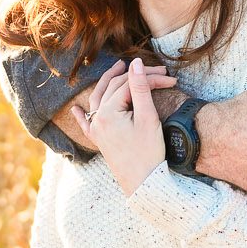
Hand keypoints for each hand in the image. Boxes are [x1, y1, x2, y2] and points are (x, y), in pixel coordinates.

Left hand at [50, 59, 176, 153]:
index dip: (151, 78)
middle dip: (137, 77)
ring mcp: (97, 131)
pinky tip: (76, 109)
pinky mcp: (99, 142)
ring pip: (99, 98)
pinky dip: (81, 115)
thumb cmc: (148, 153)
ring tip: (119, 68)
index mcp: (108, 112)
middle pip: (116, 88)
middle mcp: (98, 119)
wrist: (144, 185)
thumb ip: (140, 88)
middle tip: (158, 71)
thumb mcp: (147, 117)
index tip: (170, 79)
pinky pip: (86, 125)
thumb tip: (135, 63)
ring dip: (108, 82)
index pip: (130, 85)